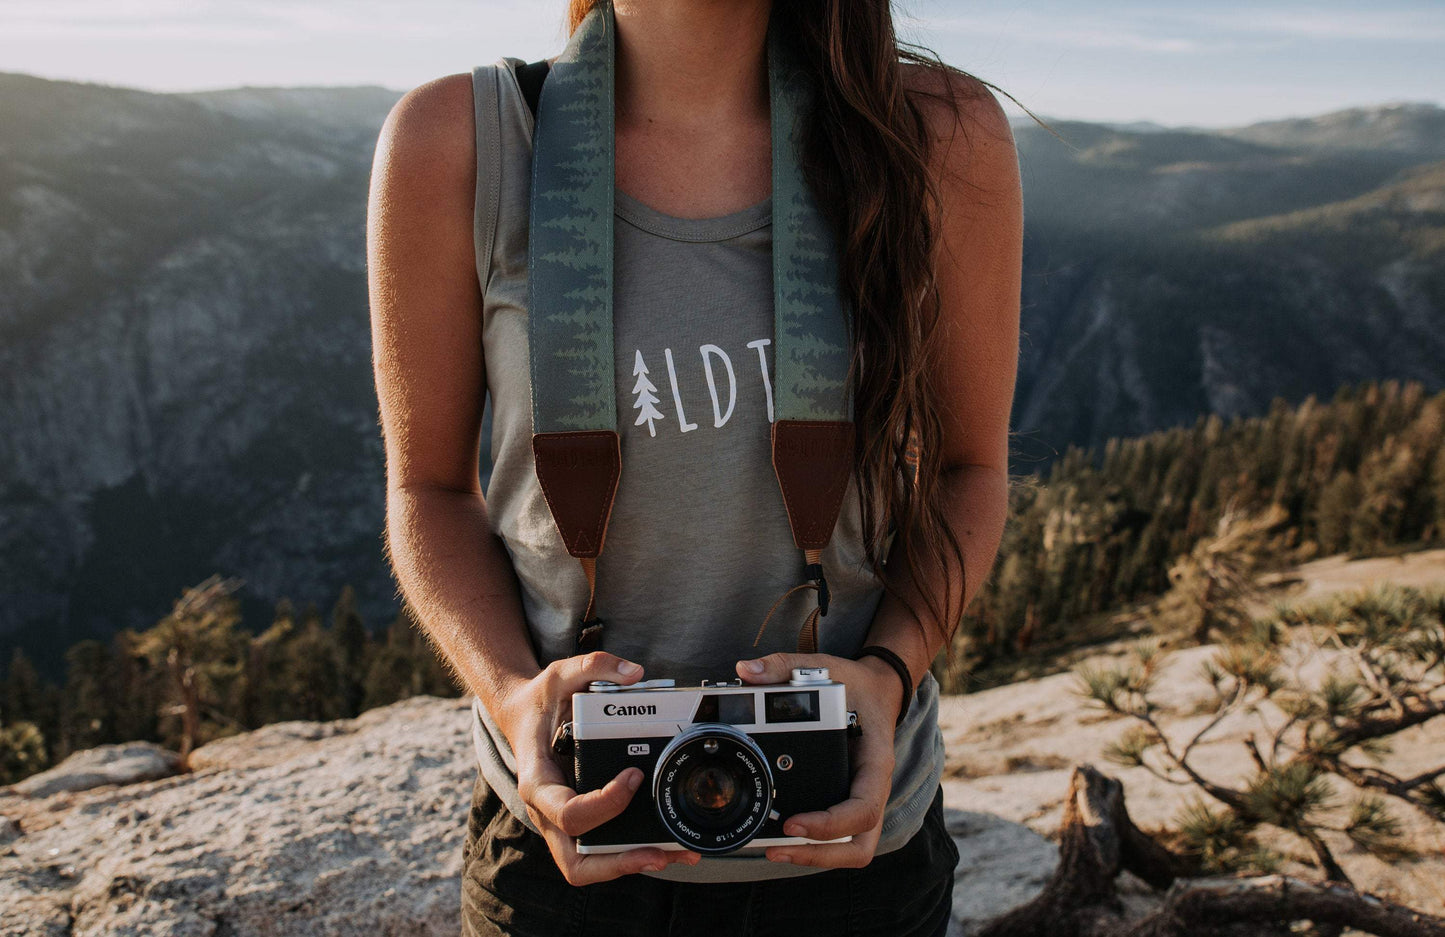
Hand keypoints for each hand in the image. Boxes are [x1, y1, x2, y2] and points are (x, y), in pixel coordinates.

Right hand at [496, 651, 701, 884]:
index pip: (569, 813)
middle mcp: (547, 811)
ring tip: (674, 855)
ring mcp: (562, 822)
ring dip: (630, 865)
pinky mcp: (580, 822)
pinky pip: (600, 851)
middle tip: (657, 852)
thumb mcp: (560, 672)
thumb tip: (634, 673)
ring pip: (588, 867)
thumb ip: (595, 665)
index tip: (634, 776)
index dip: (605, 804)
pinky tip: (666, 847)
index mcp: (538, 781)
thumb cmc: (540, 700)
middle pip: (575, 863)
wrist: (522, 715)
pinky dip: (630, 854)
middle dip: (617, 864)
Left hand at [734, 652, 901, 868]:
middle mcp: (872, 788)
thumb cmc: (856, 684)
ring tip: (773, 852)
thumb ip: (785, 665)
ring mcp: (862, 799)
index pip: (864, 809)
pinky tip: (782, 840)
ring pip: (852, 849)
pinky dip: (815, 846)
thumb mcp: (826, 667)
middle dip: (820, 856)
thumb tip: (745, 670)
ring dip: (816, 857)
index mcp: (876, 762)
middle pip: (860, 845)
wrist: (879, 689)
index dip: (830, 825)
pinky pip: (839, 837)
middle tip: (777, 850)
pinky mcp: (848, 802)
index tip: (792, 824)